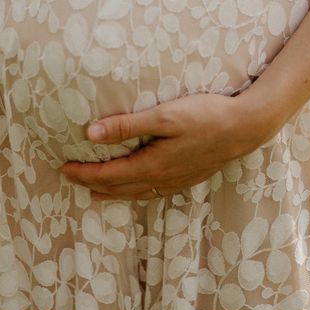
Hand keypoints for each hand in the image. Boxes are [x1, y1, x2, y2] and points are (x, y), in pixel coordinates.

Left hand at [61, 91, 274, 200]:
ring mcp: (175, 182)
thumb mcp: (164, 116)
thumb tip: (91, 134)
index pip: (108, 174)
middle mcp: (161, 179)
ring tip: (95, 191)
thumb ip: (128, 125)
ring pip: (135, 193)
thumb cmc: (206, 115)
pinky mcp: (187, 178)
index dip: (83, 173)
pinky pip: (152, 193)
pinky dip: (134, 193)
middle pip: (118, 187)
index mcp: (151, 165)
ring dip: (111, 192)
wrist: (245, 128)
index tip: (64, 167)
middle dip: (92, 183)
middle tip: (70, 178)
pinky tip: (136, 188)